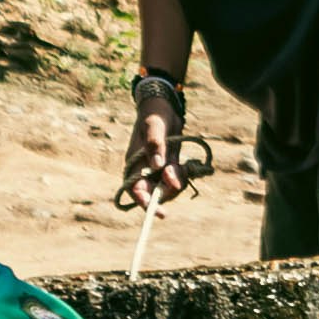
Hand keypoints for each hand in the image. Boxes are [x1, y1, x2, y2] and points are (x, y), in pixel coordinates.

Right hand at [119, 92, 206, 209]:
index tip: (159, 212)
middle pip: (153, 193)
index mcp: (134, 163)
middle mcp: (143, 170)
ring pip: (167, 188)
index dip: (145, 203)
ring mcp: (156, 170)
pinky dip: (181, 176)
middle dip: (167, 192)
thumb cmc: (154, 115)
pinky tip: (184, 164)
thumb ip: (155, 146)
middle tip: (178, 175)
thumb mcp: (154, 127)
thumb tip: (157, 167)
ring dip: (177, 183)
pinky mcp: (168, 166)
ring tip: (181, 165)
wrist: (164, 106)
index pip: (135, 189)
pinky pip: (175, 180)